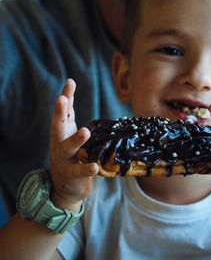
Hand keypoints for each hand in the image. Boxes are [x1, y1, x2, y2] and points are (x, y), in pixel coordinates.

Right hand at [49, 79, 98, 210]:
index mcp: (62, 133)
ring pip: (67, 148)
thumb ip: (69, 119)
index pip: (64, 112)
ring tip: (85, 131)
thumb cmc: (70, 156)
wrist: (66, 187)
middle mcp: (59, 144)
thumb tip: (68, 96)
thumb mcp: (68, 136)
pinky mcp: (71, 175)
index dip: (66, 97)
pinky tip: (94, 166)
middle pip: (57, 125)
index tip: (70, 82)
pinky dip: (86, 168)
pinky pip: (79, 171)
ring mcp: (64, 160)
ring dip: (75, 139)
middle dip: (60, 111)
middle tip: (62, 98)